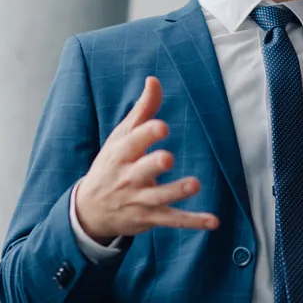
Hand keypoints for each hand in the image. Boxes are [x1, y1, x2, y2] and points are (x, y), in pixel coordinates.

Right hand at [73, 77, 219, 242]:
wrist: (90, 210)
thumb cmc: (110, 165)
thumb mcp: (120, 138)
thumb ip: (141, 110)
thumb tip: (154, 80)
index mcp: (120, 154)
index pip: (132, 143)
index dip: (146, 134)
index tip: (161, 126)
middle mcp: (128, 177)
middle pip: (142, 171)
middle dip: (154, 164)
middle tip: (167, 158)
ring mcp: (139, 199)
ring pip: (159, 197)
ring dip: (176, 191)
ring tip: (195, 184)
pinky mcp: (150, 217)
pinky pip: (172, 220)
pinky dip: (192, 221)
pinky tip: (212, 222)